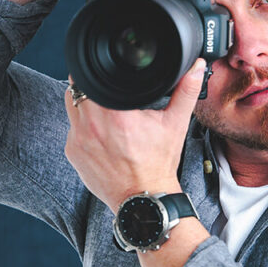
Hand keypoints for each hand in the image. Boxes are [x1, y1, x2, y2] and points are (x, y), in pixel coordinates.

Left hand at [64, 59, 206, 213]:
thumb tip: (196, 67)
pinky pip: (71, 130)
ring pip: (71, 107)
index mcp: (116, 114)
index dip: (96, 73)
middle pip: (77, 89)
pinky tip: (99, 135)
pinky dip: (82, 128)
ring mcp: (79, 140)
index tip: (105, 77)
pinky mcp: (73, 153)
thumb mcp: (175, 124)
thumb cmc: (158, 164)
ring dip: (82, 106)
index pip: (91, 78)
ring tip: (102, 113)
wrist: (144, 198)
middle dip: (89, 88)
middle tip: (106, 95)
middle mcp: (93, 125)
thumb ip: (185, 92)